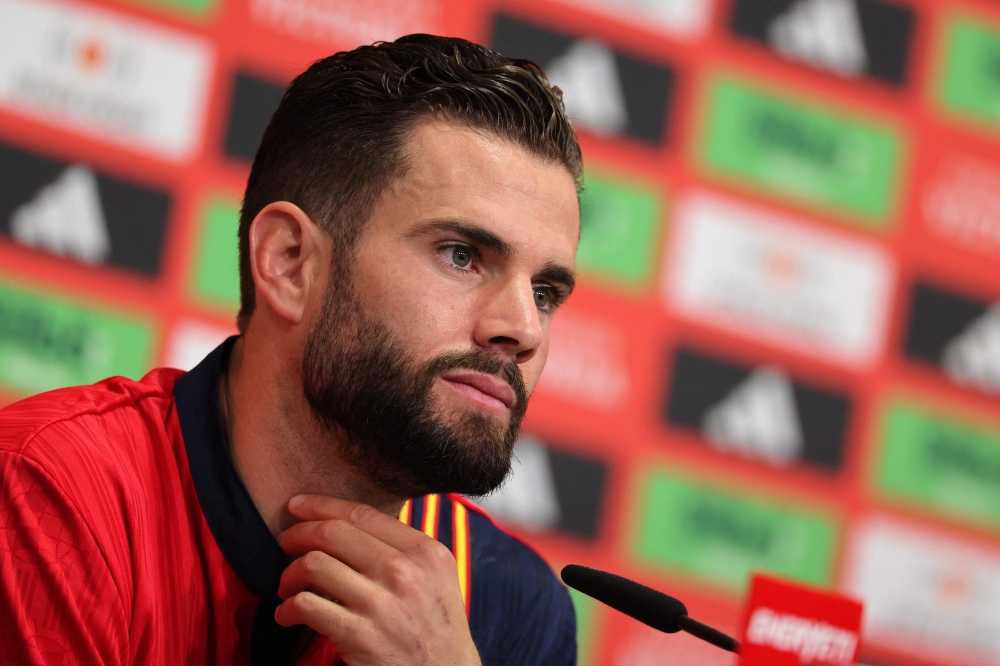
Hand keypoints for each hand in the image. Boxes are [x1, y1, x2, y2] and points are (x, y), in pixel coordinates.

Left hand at [274, 495, 481, 665]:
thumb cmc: (436, 628)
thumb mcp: (436, 577)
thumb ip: (405, 549)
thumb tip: (352, 525)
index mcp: (424, 552)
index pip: (361, 514)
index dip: (322, 505)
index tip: (298, 506)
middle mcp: (405, 572)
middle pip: (332, 534)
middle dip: (298, 534)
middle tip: (285, 542)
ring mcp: (382, 604)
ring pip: (313, 565)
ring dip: (289, 574)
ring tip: (287, 585)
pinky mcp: (360, 636)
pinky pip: (307, 606)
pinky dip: (288, 608)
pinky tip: (288, 613)